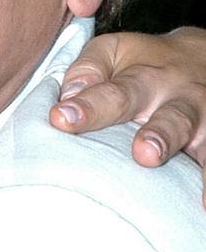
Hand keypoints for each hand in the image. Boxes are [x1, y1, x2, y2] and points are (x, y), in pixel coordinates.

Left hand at [49, 28, 205, 203]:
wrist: (202, 56)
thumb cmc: (143, 61)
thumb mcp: (112, 50)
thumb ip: (87, 70)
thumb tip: (66, 98)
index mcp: (139, 76)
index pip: (110, 92)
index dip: (86, 106)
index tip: (60, 119)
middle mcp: (171, 96)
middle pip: (164, 116)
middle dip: (154, 134)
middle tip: (142, 153)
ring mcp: (197, 117)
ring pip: (187, 130)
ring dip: (174, 146)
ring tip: (160, 162)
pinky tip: (202, 201)